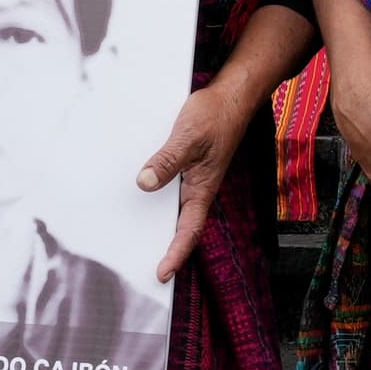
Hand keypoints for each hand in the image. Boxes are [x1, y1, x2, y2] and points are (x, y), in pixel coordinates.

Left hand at [140, 76, 266, 281]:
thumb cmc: (217, 115)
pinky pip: (171, 190)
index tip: (162, 274)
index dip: (176, 254)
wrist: (232, 95)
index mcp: (203, 189)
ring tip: (138, 241)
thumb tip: (144, 183)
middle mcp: (198, 188)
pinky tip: (141, 197)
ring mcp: (194, 178)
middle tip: (147, 269)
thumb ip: (166, 161)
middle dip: (167, 249)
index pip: (189, 231)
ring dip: (161, 225)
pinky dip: (158, 199)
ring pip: (175, 209)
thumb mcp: (188, 137)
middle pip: (182, 227)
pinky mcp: (188, 166)